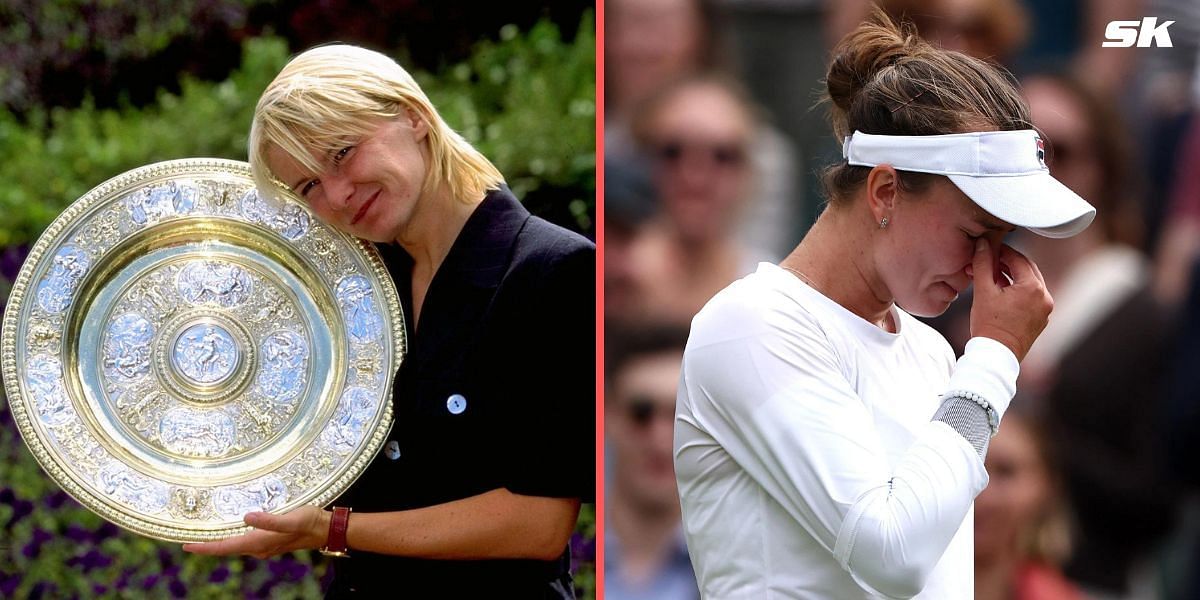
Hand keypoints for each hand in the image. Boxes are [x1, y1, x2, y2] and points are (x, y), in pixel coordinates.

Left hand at [181, 505, 328, 558]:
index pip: (226, 548)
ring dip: (219, 543)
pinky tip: (232, 530)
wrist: (326, 529)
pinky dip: (232, 538)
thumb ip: (270, 520)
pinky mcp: (271, 540)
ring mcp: (265, 545)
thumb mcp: (292, 518)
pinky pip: (244, 542)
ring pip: (235, 546)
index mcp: (260, 542)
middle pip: (227, 549)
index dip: (205, 547)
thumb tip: (246, 517)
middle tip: (189, 540)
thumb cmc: (310, 522)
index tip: (187, 546)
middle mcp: (259, 547)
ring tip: (205, 535)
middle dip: (208, 546)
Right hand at [968, 238, 1051, 361]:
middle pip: (1027, 269)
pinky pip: (1032, 298)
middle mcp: (1044, 296)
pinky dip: (1019, 291)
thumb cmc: (988, 325)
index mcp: (1032, 287)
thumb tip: (983, 244)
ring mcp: (1045, 309)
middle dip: (1008, 263)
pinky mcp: (1041, 319)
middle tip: (990, 261)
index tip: (988, 249)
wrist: (996, 355)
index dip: (1001, 251)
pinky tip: (1002, 293)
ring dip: (1013, 277)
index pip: (1017, 258)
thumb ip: (983, 264)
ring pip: (1030, 283)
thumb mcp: (983, 291)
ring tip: (992, 277)